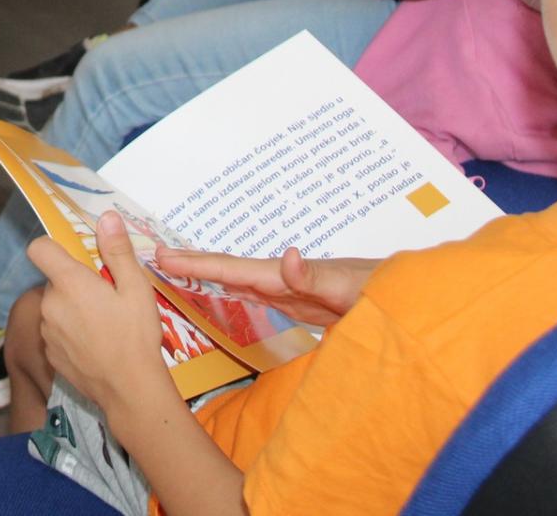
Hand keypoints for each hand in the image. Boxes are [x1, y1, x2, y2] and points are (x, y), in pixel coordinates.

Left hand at [27, 213, 177, 413]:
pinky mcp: (50, 355)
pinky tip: (96, 344)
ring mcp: (47, 332)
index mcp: (68, 283)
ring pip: (55, 307)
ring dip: (72, 309)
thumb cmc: (136, 336)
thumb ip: (117, 251)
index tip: (76, 256)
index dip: (53, 247)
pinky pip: (56, 332)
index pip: (39, 249)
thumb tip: (107, 217)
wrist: (129, 390)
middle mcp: (50, 305)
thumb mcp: (135, 288)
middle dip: (75, 283)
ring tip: (103, 324)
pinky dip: (70, 333)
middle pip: (54, 280)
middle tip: (105, 296)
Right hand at [153, 245, 374, 327]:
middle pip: (227, 269)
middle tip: (152, 256)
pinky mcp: (294, 302)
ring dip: (204, 273)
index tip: (163, 257)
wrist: (403, 298)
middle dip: (191, 262)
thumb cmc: (381, 292)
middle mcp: (279, 278)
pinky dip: (226, 288)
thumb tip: (285, 255)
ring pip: (234, 279)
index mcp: (284, 276)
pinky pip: (250, 293)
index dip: (197, 265)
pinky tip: (216, 290)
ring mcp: (285, 289)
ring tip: (172, 268)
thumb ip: (316, 276)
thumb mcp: (349, 289)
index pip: (233, 269)